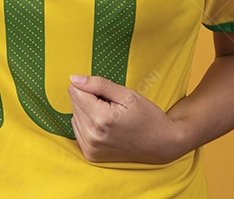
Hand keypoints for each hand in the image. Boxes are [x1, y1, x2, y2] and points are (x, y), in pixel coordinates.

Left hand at [67, 74, 185, 163]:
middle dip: (89, 98)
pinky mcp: (90, 155)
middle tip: (111, 104)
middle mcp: (92, 136)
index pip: (75, 91)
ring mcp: (91, 148)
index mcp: (101, 118)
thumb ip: (98, 84)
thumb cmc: (146, 116)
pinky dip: (88, 124)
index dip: (90, 86)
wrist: (160, 143)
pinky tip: (104, 125)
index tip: (106, 93)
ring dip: (87, 111)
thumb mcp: (127, 95)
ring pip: (74, 116)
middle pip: (74, 103)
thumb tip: (74, 79)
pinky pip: (78, 130)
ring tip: (110, 115)